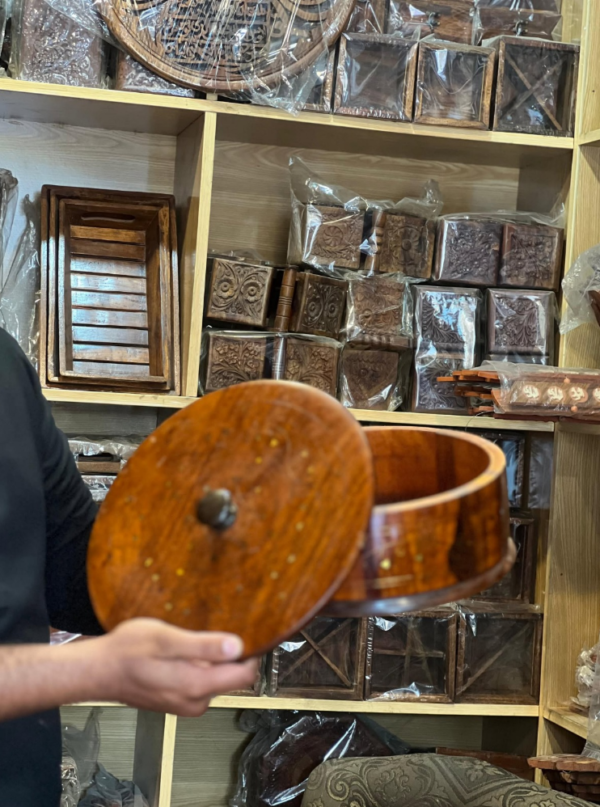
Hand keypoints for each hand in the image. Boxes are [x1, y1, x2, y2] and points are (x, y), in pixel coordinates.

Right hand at [87, 619, 256, 716]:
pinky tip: (183, 651)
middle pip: (232, 677)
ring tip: (193, 638)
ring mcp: (186, 704)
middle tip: (216, 628)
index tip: (250, 631)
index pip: (245, 675)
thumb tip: (237, 647)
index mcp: (196, 686)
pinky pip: (201, 683)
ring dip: (212, 660)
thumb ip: (203, 646)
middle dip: (230, 655)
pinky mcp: (178, 701)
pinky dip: (199, 667)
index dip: (252, 653)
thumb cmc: (126, 652)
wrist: (98, 671)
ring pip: (216, 679)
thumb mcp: (166, 639)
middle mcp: (195, 701)